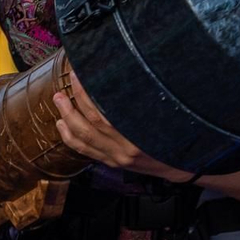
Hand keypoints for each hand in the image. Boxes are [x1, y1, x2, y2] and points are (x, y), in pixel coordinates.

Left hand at [52, 69, 191, 180]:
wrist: (181, 165)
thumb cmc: (174, 134)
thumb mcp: (161, 113)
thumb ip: (140, 99)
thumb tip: (121, 74)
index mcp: (138, 133)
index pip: (104, 113)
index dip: (86, 93)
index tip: (79, 75)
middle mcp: (125, 148)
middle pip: (90, 125)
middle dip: (72, 104)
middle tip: (64, 86)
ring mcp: (116, 158)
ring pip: (83, 139)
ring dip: (67, 118)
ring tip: (59, 101)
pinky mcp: (112, 163)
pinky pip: (85, 151)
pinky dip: (69, 138)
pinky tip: (61, 125)